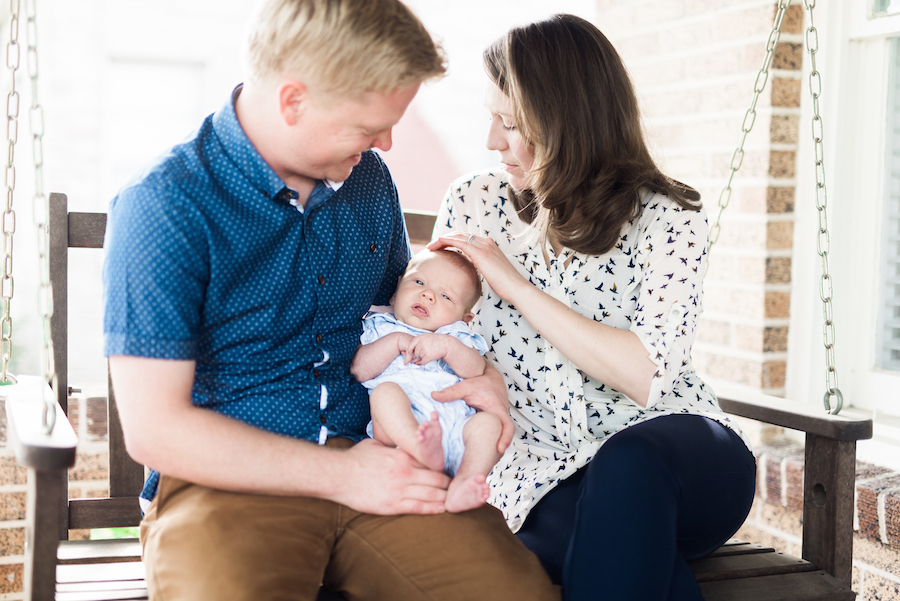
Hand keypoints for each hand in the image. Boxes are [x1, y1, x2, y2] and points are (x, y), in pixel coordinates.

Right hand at [333, 438, 450, 514]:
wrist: (338, 475)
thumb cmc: (355, 458)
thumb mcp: (378, 445)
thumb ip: (393, 447)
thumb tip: (401, 444)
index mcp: (402, 456)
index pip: (431, 462)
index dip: (441, 468)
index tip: (447, 473)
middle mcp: (405, 471)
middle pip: (436, 478)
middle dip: (448, 484)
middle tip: (456, 488)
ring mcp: (400, 489)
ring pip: (432, 494)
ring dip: (445, 497)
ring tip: (452, 500)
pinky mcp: (393, 505)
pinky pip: (420, 507)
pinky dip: (434, 509)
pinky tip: (442, 509)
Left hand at [401, 333, 451, 364]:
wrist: (446, 344)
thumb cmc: (437, 341)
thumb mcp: (427, 337)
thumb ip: (418, 342)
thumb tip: (409, 350)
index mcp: (420, 338)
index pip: (410, 345)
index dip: (409, 350)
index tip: (409, 353)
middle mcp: (421, 343)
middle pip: (415, 353)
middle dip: (417, 356)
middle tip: (423, 355)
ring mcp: (425, 350)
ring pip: (419, 358)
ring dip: (421, 359)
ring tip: (428, 355)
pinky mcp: (428, 356)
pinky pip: (423, 362)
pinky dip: (424, 362)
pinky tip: (428, 359)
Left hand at [428, 232, 528, 302]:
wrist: (515, 287)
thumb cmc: (505, 285)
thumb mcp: (491, 272)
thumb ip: (482, 268)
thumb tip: (473, 272)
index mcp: (489, 245)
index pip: (466, 238)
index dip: (452, 240)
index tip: (441, 247)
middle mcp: (486, 242)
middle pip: (460, 234)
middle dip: (445, 238)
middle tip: (432, 246)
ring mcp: (483, 245)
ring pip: (457, 236)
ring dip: (442, 239)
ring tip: (431, 246)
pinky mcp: (480, 252)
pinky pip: (459, 242)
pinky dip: (447, 241)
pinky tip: (437, 244)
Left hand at [431, 363, 513, 453]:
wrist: (489, 378)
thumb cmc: (479, 382)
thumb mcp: (465, 386)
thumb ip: (451, 392)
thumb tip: (433, 396)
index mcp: (497, 410)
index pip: (508, 426)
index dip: (505, 439)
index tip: (499, 450)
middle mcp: (500, 417)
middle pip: (505, 437)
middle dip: (499, 450)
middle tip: (491, 463)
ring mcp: (498, 421)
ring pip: (500, 437)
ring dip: (494, 448)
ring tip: (485, 462)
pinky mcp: (494, 422)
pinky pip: (495, 434)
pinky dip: (490, 443)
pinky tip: (480, 453)